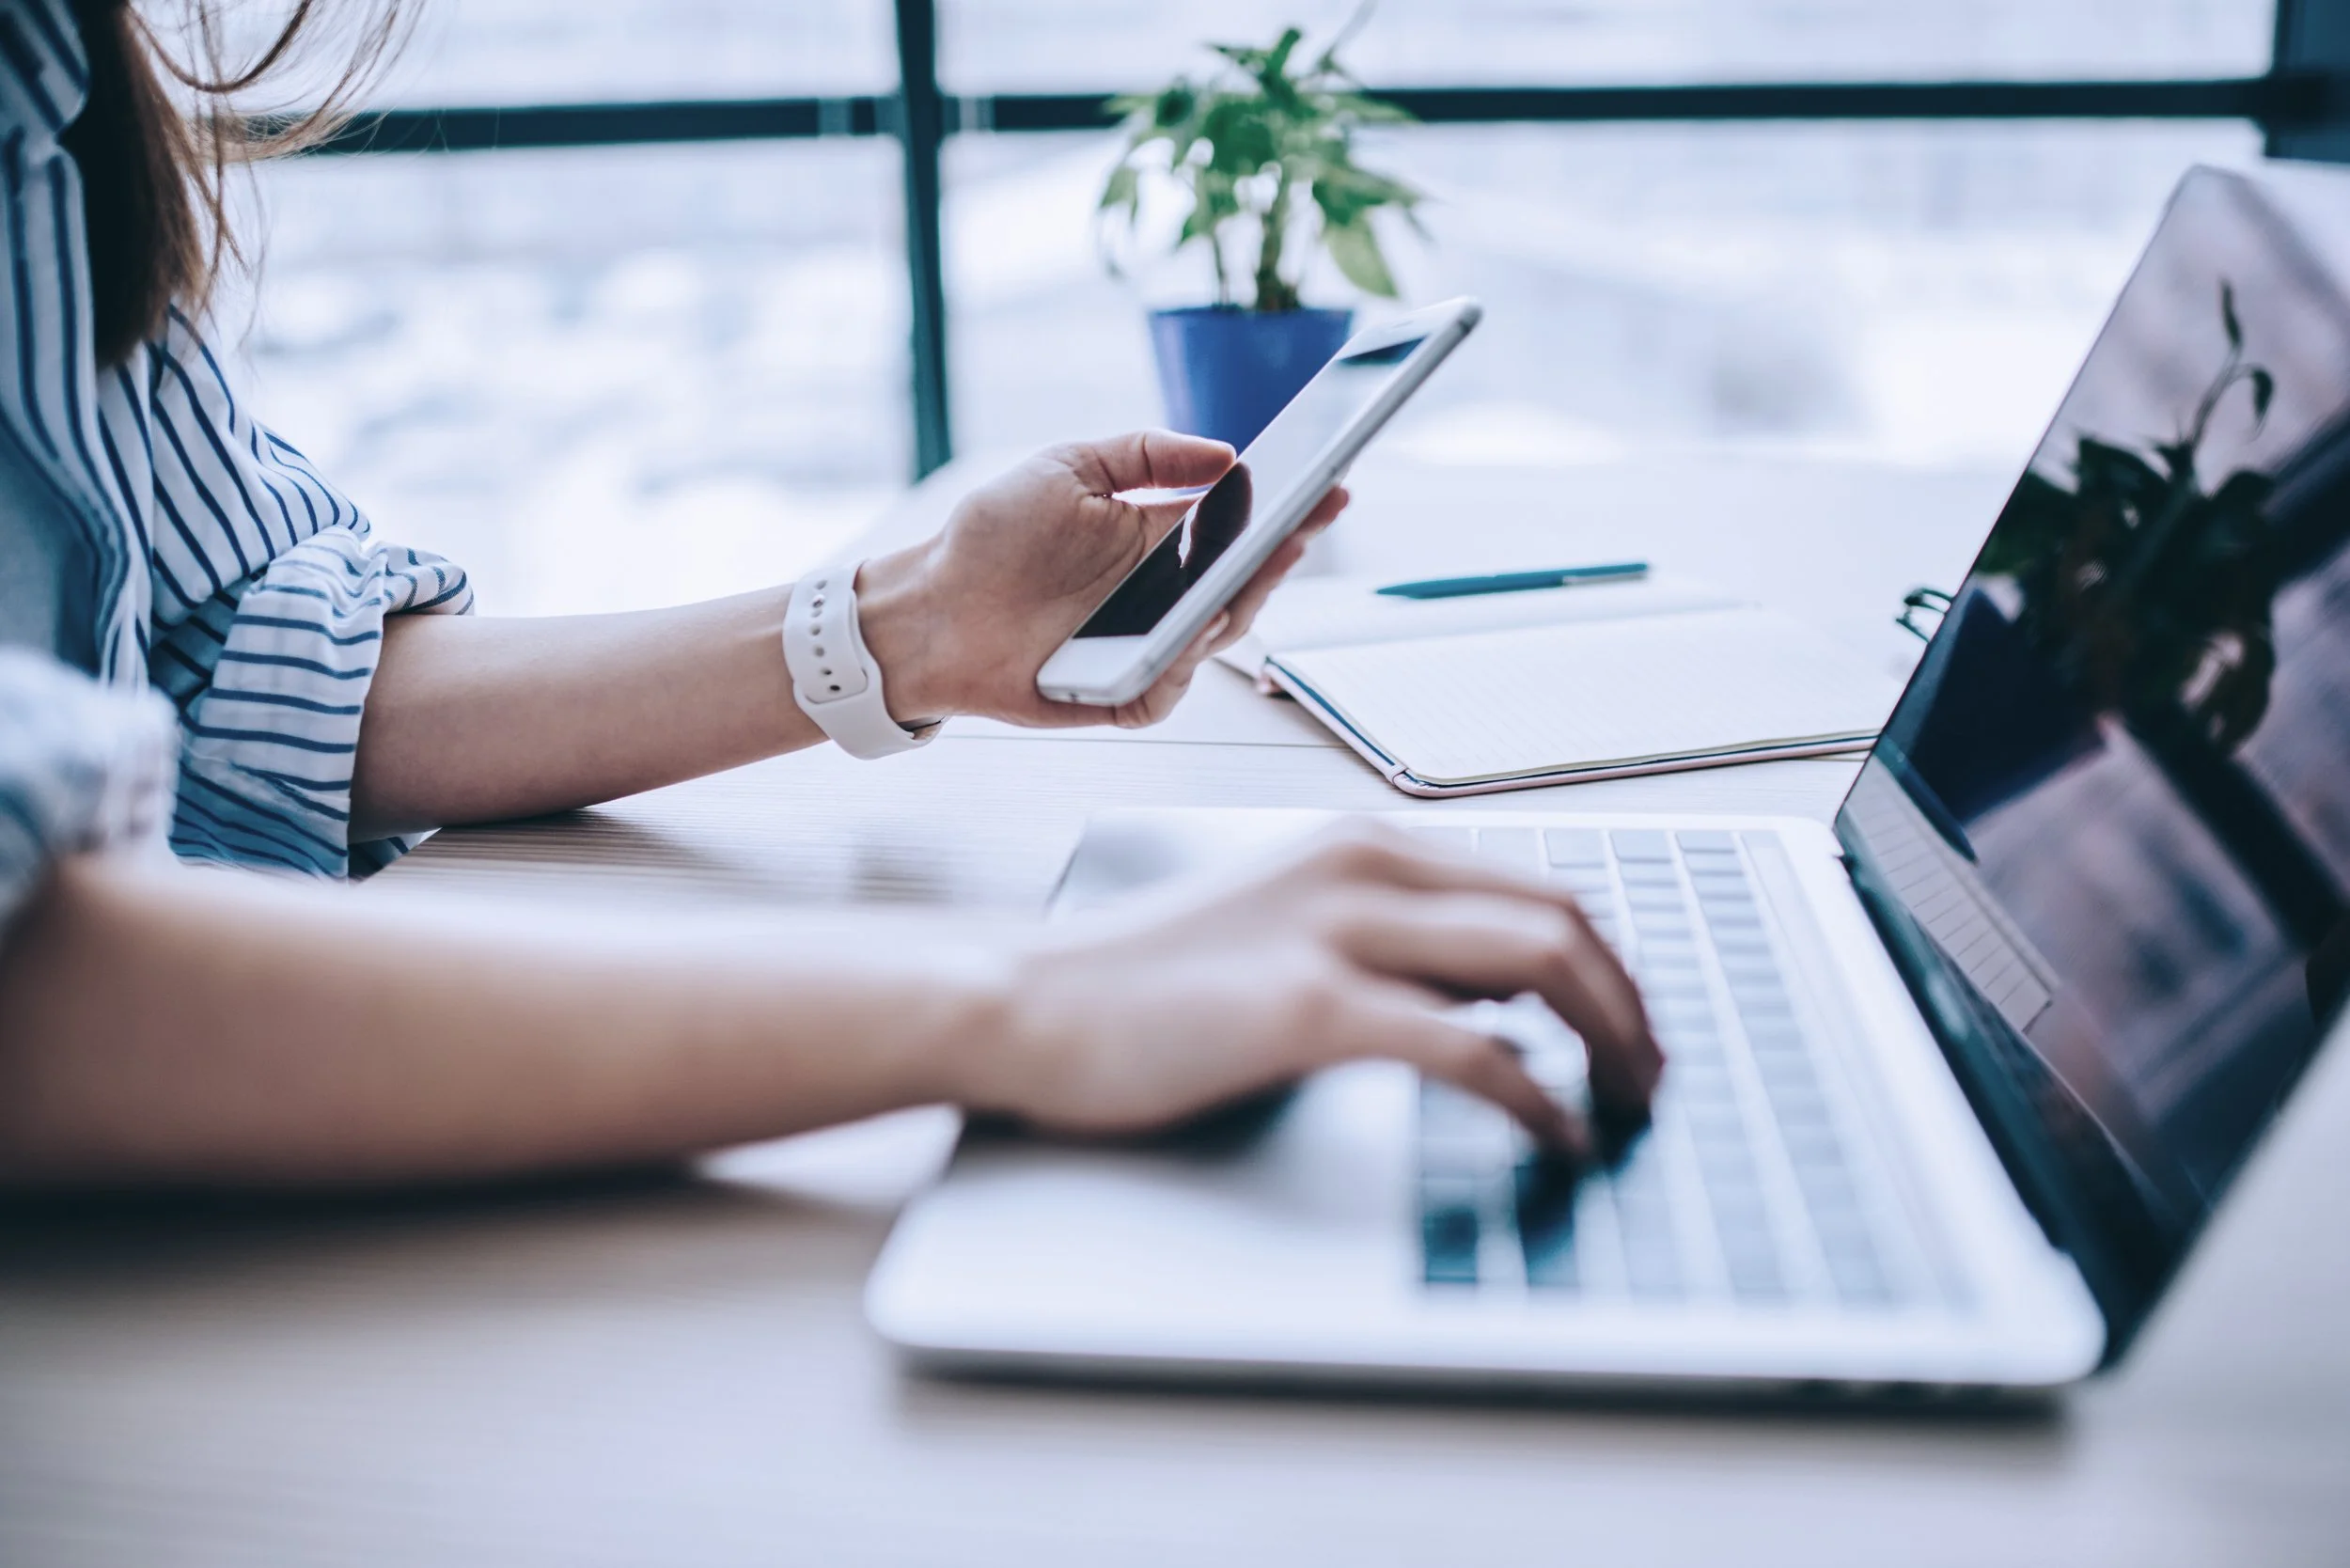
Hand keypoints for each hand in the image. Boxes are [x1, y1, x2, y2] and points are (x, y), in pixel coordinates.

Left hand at [856, 431, 1348, 729]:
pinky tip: (1189, 637)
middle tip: (1304, 526)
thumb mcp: (1069, 468)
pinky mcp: (1121, 693)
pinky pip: (1168, 689)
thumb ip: (1147, 454)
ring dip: (1238, 604)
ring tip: (1255, 568)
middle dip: (1281, 554)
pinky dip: (1182, 667)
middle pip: (1245, 582)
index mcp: (1161, 538)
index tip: (1328, 483)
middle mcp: (1164, 595)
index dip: (1290, 508)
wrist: (930, 606)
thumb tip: (1225, 454)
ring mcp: (1147, 646)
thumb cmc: (993, 537)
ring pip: (1216, 636)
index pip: (1242, 524)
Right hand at [959, 821, 1663, 1151]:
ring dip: (1611, 1040)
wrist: (1028, 1001)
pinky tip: (1555, 1134)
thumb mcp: (1285, 927)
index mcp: (1363, 845)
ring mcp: (1339, 930)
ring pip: (1540, 962)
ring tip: (1628, 1106)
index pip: (1535, 885)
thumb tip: (1496, 994)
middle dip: (1632, 1000)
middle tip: (1655, 1076)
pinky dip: (1537, 1095)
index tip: (1634, 1026)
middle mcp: (1365, 866)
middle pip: (1561, 915)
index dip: (1609, 960)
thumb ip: (1386, 942)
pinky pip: (1470, 1048)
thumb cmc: (1144, 981)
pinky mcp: (1309, 1006)